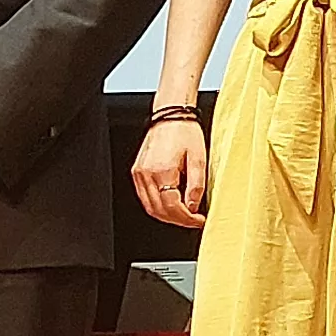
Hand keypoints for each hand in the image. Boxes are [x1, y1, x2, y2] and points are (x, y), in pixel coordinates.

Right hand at [130, 112, 210, 230]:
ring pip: (150, 207)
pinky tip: (171, 205)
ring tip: (184, 215)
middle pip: (159, 211)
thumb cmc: (185, 131)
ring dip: (167, 216)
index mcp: (162, 170)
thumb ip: (196, 186)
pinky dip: (158, 206)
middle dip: (178, 220)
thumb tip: (193, 207)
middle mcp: (146, 174)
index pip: (173, 207)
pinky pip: (145, 197)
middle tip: (193, 221)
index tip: (199, 221)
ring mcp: (139, 173)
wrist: (171, 114)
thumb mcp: (199, 159)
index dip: (187, 219)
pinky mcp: (137, 171)